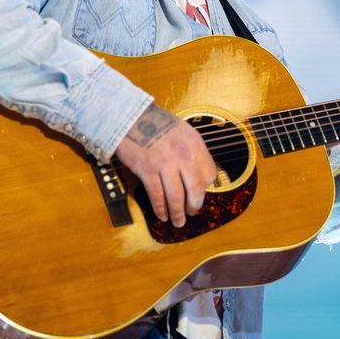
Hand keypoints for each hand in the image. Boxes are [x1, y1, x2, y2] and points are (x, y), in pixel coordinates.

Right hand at [114, 103, 217, 227]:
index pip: (210, 174)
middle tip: (191, 213)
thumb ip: (191, 152)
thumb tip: (196, 177)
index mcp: (195, 144)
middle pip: (196, 189)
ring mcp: (164, 162)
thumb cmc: (156, 125)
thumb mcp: (182, 132)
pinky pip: (157, 195)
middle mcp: (183, 154)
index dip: (206, 188)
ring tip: (178, 222)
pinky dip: (160, 209)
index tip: (199, 195)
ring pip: (176, 196)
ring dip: (178, 213)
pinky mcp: (147, 169)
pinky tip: (162, 215)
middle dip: (194, 206)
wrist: (130, 117)